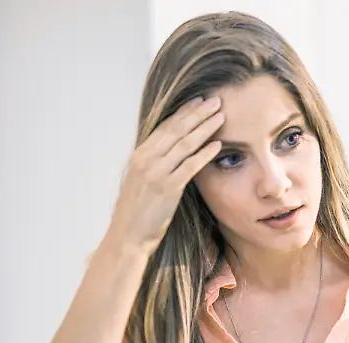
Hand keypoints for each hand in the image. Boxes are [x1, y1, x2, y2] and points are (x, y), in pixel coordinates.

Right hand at [106, 96, 225, 252]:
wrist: (128, 236)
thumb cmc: (137, 212)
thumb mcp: (140, 182)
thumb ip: (153, 165)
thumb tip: (167, 153)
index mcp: (140, 156)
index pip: (164, 127)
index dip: (183, 112)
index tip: (198, 101)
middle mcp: (146, 159)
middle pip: (176, 130)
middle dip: (197, 113)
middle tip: (215, 100)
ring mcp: (156, 173)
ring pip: (184, 144)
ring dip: (204, 128)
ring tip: (220, 116)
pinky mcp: (167, 188)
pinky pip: (190, 166)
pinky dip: (204, 154)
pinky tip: (218, 145)